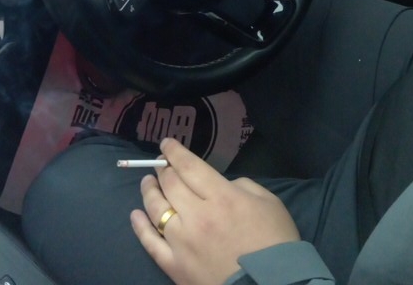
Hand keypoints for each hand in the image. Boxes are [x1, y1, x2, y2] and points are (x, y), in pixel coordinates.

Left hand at [130, 138, 299, 284]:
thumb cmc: (276, 243)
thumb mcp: (269, 202)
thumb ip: (242, 185)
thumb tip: (220, 185)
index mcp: (221, 197)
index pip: (188, 166)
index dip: (174, 151)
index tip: (166, 144)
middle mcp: (197, 216)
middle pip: (170, 184)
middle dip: (163, 169)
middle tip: (160, 164)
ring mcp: (182, 243)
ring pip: (156, 209)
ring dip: (148, 191)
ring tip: (147, 182)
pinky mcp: (176, 267)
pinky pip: (150, 244)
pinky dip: (140, 227)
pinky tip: (135, 215)